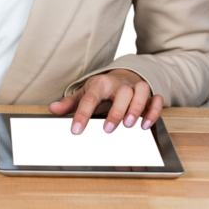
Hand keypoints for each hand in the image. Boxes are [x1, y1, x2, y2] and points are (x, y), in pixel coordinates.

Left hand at [49, 69, 163, 136]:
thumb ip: (70, 103)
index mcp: (100, 85)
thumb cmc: (102, 89)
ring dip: (138, 110)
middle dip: (116, 112)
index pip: (90, 100)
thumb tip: (52, 108)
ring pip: (141, 93)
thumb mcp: (84, 94)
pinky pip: (156, 99)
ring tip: (130, 127)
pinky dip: (154, 111)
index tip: (76, 132)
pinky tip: (146, 125)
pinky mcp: (149, 95)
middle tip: (108, 131)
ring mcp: (136, 88)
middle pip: (121, 94)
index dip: (82, 116)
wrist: (122, 76)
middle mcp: (119, 85)